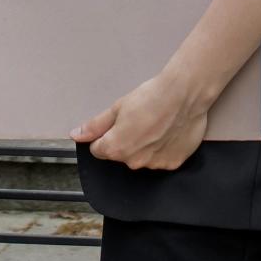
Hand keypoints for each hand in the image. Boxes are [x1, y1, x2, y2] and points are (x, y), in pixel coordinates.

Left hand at [72, 67, 213, 171]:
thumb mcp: (117, 108)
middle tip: (138, 121)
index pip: (99, 150)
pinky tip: (167, 132)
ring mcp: (155, 164)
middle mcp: (134, 162)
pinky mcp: (173, 163)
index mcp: (116, 148)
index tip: (117, 124)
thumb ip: (95, 126)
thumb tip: (77, 135)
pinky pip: (160, 159)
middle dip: (125, 141)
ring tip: (155, 125)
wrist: (184, 95)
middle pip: (121, 154)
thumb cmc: (151, 97)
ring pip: (141, 157)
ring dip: (144, 146)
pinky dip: (161, 149)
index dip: (104, 136)